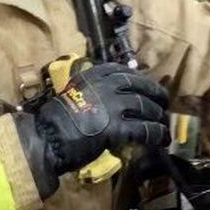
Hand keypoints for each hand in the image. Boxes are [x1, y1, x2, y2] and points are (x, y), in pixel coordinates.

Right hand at [16, 62, 169, 195]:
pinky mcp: (116, 128)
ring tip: (163, 123)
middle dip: (156, 94)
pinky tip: (162, 139)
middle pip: (140, 86)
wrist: (46, 138)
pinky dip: (156, 134)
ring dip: (158, 116)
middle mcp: (105, 86)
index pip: (123, 71)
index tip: (145, 84)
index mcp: (93, 75)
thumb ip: (89, 91)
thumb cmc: (54, 120)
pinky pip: (144, 129)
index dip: (139, 78)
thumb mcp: (71, 93)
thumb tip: (102, 98)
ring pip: (145, 107)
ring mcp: (112, 106)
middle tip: (163, 103)